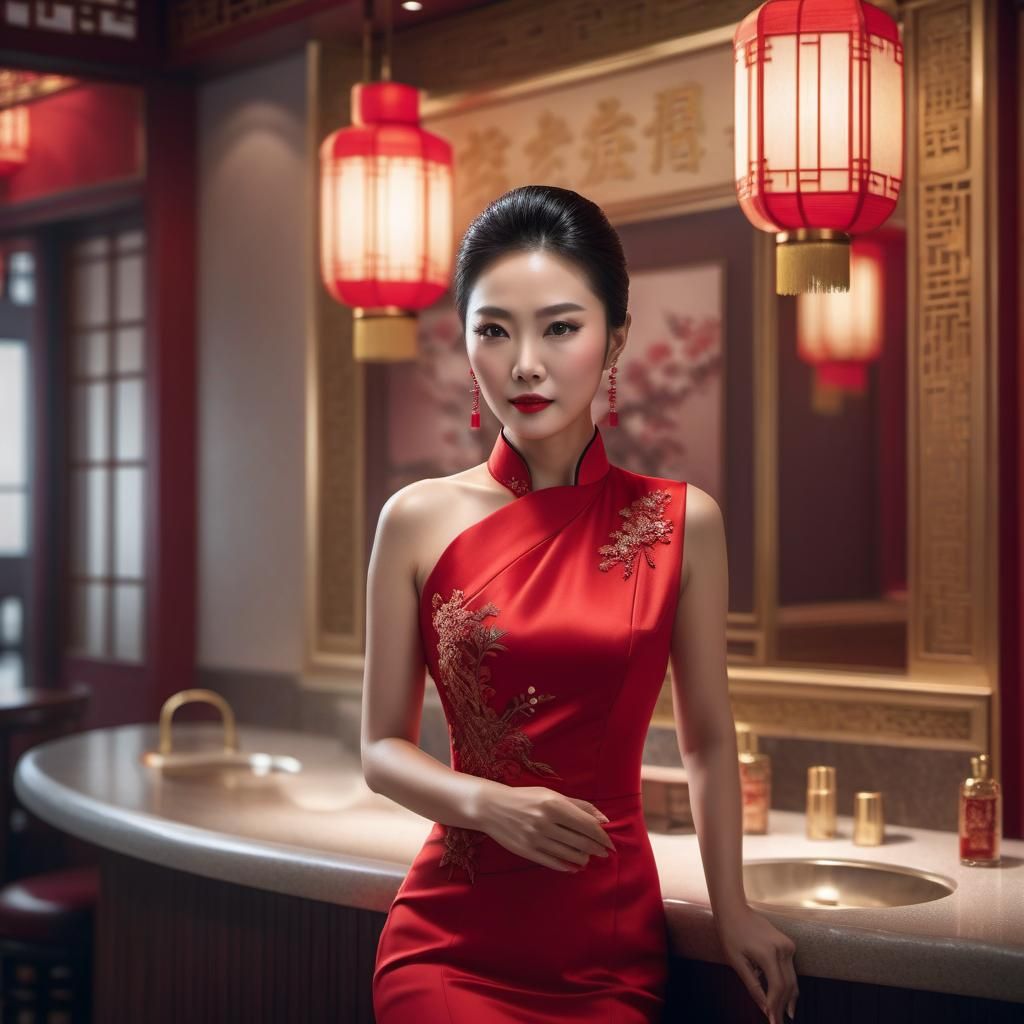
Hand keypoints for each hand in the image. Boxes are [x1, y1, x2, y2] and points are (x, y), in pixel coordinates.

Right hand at [471, 782, 616, 870]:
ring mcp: (536, 838)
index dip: (602, 836)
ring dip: (584, 858)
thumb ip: (579, 805)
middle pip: (581, 841)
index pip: (587, 825)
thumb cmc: (526, 798)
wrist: (492, 807)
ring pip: (569, 854)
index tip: (610, 843)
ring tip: (588, 857)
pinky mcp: (527, 851)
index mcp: (554, 804)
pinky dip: (568, 866)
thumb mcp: (551, 795)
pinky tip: (574, 865)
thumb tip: (604, 820)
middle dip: (597, 849)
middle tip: (604, 853)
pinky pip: (554, 862)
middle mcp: (546, 821)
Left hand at [716, 905, 798, 1023]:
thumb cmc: (731, 934)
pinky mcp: (788, 944)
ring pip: (792, 978)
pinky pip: (790, 969)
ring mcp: (787, 945)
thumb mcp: (736, 961)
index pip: (778, 987)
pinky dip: (787, 983)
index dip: (776, 1006)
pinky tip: (782, 996)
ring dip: (788, 997)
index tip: (773, 1021)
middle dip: (783, 1006)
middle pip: (788, 984)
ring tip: (785, 1014)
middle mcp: (783, 949)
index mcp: (769, 952)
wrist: (735, 909)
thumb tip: (764, 1008)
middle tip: (778, 1022)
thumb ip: (752, 985)